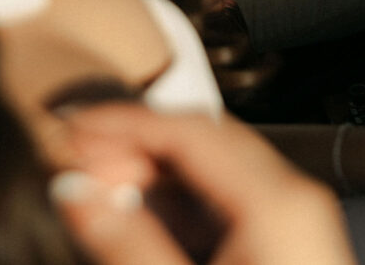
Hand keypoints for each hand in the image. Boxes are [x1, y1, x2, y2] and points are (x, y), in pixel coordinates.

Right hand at [50, 105, 355, 264]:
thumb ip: (125, 243)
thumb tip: (74, 192)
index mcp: (276, 203)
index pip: (188, 130)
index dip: (122, 122)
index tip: (68, 127)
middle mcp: (292, 197)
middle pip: (203, 141)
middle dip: (136, 144)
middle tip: (76, 164)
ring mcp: (296, 217)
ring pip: (215, 167)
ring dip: (157, 172)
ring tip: (100, 190)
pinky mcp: (288, 239)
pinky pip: (229, 198)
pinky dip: (182, 200)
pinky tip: (142, 217)